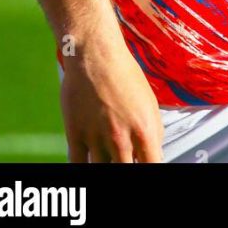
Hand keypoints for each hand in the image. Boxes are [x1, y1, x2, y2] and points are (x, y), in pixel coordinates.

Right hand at [60, 33, 164, 162]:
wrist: (95, 53)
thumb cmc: (124, 75)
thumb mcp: (149, 103)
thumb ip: (153, 134)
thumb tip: (153, 157)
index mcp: (144, 131)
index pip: (151, 168)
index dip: (149, 172)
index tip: (143, 167)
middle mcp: (120, 139)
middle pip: (124, 173)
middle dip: (126, 169)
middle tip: (123, 160)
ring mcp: (96, 138)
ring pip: (100, 172)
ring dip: (105, 166)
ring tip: (108, 155)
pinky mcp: (75, 134)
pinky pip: (77, 166)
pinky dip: (83, 168)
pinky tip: (89, 163)